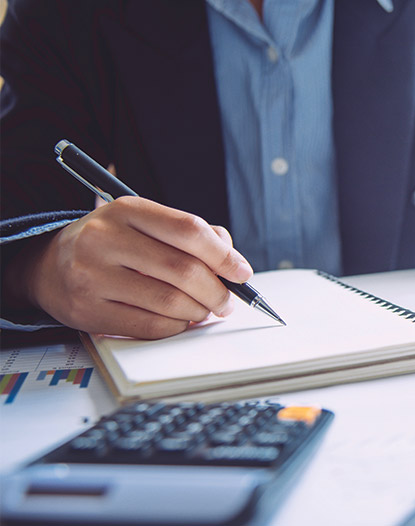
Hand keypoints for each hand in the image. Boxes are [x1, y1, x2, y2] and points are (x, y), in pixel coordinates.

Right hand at [13, 197, 252, 338]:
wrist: (49, 266)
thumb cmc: (113, 244)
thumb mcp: (145, 224)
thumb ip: (190, 235)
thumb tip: (232, 261)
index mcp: (126, 210)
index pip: (188, 230)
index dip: (224, 255)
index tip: (242, 272)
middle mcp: (105, 239)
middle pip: (183, 270)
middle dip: (217, 291)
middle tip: (227, 301)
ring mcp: (92, 276)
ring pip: (169, 302)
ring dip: (198, 311)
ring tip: (204, 310)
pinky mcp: (87, 311)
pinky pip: (149, 326)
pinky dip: (176, 327)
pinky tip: (180, 321)